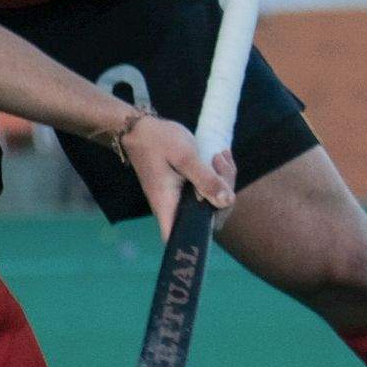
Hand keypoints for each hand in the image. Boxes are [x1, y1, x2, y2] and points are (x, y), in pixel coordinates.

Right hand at [117, 114, 234, 235]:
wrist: (140, 128)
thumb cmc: (157, 141)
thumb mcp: (185, 157)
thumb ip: (205, 180)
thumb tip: (226, 202)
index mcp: (168, 206)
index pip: (184, 239)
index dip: (204, 235)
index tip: (220, 207)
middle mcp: (174, 208)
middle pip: (208, 217)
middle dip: (224, 193)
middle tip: (220, 163)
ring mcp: (181, 199)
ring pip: (211, 202)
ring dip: (223, 180)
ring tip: (219, 156)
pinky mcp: (186, 189)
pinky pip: (207, 190)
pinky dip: (217, 175)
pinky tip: (218, 157)